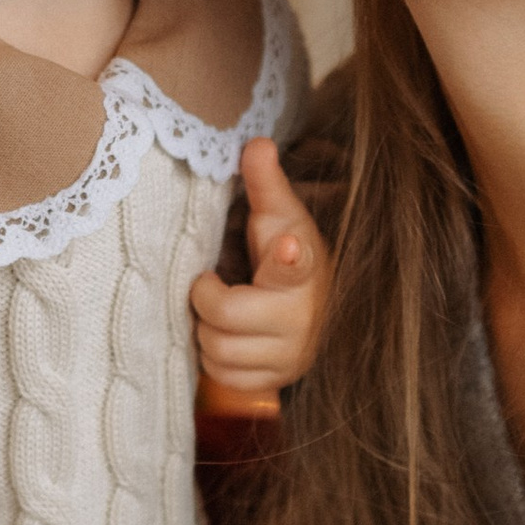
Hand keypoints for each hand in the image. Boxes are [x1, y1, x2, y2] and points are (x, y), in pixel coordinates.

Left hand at [191, 138, 330, 416]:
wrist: (319, 312)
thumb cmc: (287, 255)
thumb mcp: (280, 216)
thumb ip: (266, 181)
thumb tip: (255, 141)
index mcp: (303, 268)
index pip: (299, 263)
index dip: (291, 257)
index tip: (288, 245)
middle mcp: (301, 318)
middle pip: (224, 317)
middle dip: (205, 300)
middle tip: (210, 285)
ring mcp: (289, 356)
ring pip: (217, 351)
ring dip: (207, 330)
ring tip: (221, 311)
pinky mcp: (275, 382)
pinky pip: (223, 377)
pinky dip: (214, 358)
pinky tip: (227, 337)